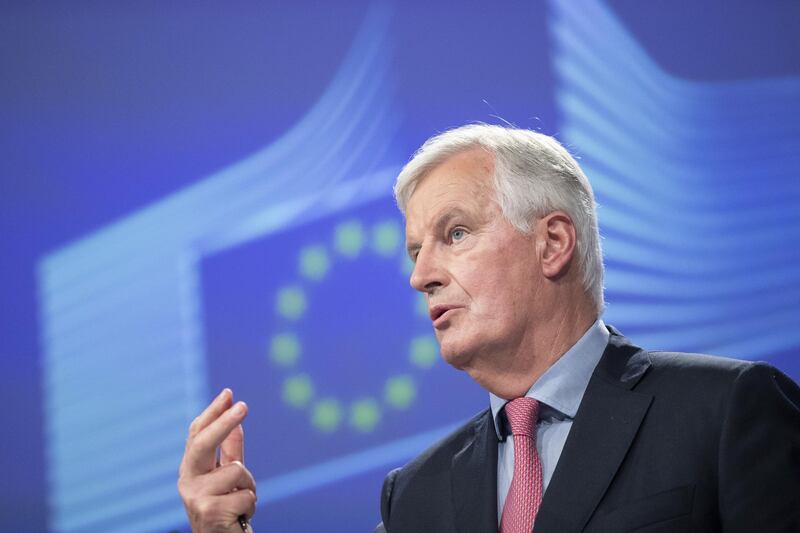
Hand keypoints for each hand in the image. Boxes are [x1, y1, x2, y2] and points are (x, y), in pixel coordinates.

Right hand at [178, 388, 256, 531]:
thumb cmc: (226, 510)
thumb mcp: (229, 478)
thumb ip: (231, 452)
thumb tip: (238, 420)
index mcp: (191, 468)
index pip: (198, 434)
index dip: (213, 412)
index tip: (228, 393)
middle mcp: (187, 480)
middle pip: (203, 443)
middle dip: (224, 422)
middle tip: (243, 405)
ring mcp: (194, 497)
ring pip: (236, 471)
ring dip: (248, 486)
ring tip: (240, 503)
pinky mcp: (208, 512)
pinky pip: (245, 494)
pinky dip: (250, 503)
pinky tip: (239, 516)